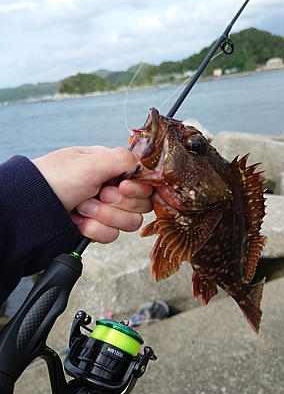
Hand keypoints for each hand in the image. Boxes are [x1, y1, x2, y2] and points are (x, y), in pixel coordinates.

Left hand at [32, 146, 152, 242]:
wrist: (30, 210)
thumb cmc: (53, 180)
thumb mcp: (88, 164)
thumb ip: (121, 159)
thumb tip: (142, 162)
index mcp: (110, 168)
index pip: (143, 180)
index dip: (136, 188)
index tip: (122, 188)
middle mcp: (110, 188)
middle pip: (140, 204)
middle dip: (117, 203)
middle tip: (97, 195)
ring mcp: (105, 210)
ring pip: (129, 222)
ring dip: (104, 217)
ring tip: (83, 209)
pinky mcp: (97, 228)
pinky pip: (112, 235)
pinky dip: (94, 229)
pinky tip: (79, 221)